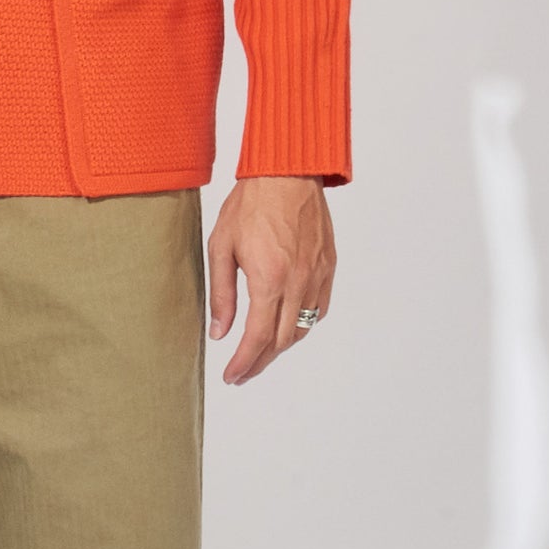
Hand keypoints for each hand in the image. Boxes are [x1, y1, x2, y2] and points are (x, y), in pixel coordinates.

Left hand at [206, 176, 335, 386]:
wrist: (287, 172)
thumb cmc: (250, 204)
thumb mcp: (221, 247)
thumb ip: (221, 294)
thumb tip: (219, 333)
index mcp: (270, 279)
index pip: (258, 338)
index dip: (244, 363)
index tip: (232, 376)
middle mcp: (299, 283)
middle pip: (282, 341)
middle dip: (261, 362)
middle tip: (242, 371)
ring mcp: (318, 275)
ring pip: (303, 328)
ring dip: (282, 346)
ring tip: (261, 352)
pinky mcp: (329, 266)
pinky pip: (320, 308)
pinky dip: (303, 324)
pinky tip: (288, 324)